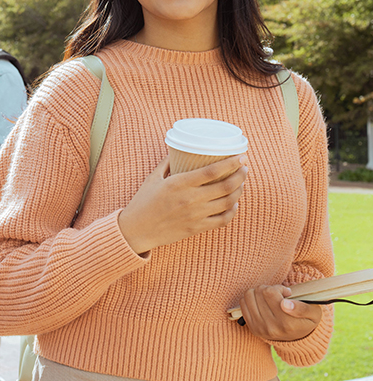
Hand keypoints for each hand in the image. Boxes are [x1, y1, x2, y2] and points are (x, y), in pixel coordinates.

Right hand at [117, 155, 247, 254]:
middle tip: (244, 167)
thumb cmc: (143, 201)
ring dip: (239, 191)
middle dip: (240, 175)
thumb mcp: (153, 178)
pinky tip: (234, 203)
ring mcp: (195, 215)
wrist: (136, 230)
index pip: (212, 171)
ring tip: (241, 183)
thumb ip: (168, 163)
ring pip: (228, 202)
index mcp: (179, 183)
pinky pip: (223, 220)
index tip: (241, 156)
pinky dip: (233, 210)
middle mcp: (190, 199)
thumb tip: (180, 150)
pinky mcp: (197, 228)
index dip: (231, 163)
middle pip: (226, 186)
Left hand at [239, 285, 322, 340]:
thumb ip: (303, 308)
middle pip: (259, 291)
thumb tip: (285, 304)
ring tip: (270, 298)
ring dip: (259, 292)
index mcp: (287, 324)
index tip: (286, 294)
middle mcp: (271, 328)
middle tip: (278, 296)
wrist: (297, 339)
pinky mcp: (251, 327)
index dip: (279, 288)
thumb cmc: (305, 321)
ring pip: (249, 295)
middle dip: (269, 289)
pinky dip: (252, 299)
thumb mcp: (314, 314)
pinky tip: (262, 303)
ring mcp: (259, 328)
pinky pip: (243, 303)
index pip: (270, 292)